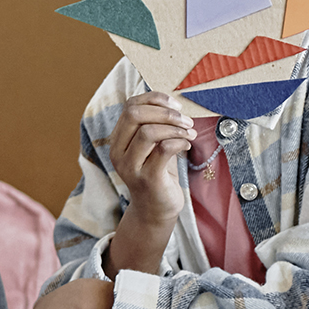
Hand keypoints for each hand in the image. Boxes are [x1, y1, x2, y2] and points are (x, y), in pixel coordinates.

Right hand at [108, 91, 192, 227]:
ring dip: (175, 128)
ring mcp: (131, 166)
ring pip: (148, 132)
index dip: (154, 99)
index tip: (176, 104)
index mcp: (118, 139)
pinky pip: (164, 149)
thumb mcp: (151, 146)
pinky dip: (180, 142)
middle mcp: (118, 152)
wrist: (156, 209)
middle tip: (186, 120)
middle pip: (134, 115)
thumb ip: (153, 125)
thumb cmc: (157, 172)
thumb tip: (171, 102)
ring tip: (190, 134)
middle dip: (165, 113)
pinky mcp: (147, 178)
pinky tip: (187, 146)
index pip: (130, 106)